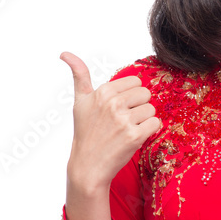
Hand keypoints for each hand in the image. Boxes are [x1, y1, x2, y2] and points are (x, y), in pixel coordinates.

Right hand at [61, 52, 160, 189]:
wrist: (88, 166)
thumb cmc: (86, 132)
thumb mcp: (80, 102)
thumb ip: (79, 74)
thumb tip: (64, 53)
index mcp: (102, 92)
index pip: (135, 82)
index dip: (130, 96)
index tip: (118, 109)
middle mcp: (113, 104)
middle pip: (146, 94)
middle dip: (139, 107)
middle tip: (123, 121)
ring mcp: (124, 120)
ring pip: (151, 109)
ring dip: (143, 121)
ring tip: (126, 131)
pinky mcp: (135, 136)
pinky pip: (155, 123)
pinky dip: (149, 131)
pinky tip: (134, 138)